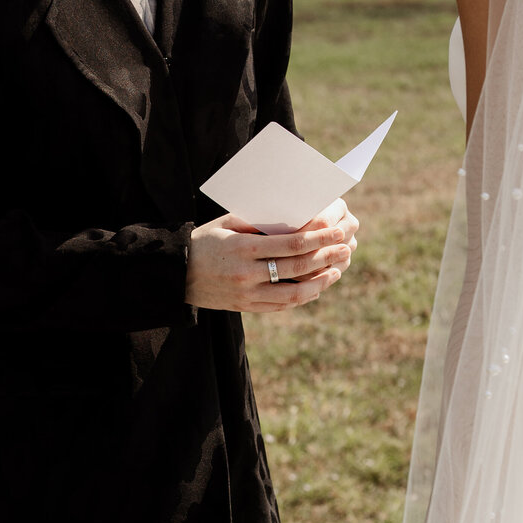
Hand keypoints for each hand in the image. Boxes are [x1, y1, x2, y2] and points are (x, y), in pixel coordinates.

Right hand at [185, 198, 358, 313]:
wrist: (176, 274)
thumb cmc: (204, 241)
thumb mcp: (227, 224)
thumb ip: (258, 222)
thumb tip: (294, 215)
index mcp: (243, 248)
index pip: (290, 244)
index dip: (318, 238)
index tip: (337, 232)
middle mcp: (246, 274)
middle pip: (296, 268)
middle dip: (326, 257)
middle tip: (346, 248)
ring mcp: (247, 294)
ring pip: (293, 294)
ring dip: (320, 282)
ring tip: (336, 270)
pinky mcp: (246, 307)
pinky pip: (281, 306)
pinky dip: (302, 298)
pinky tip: (316, 288)